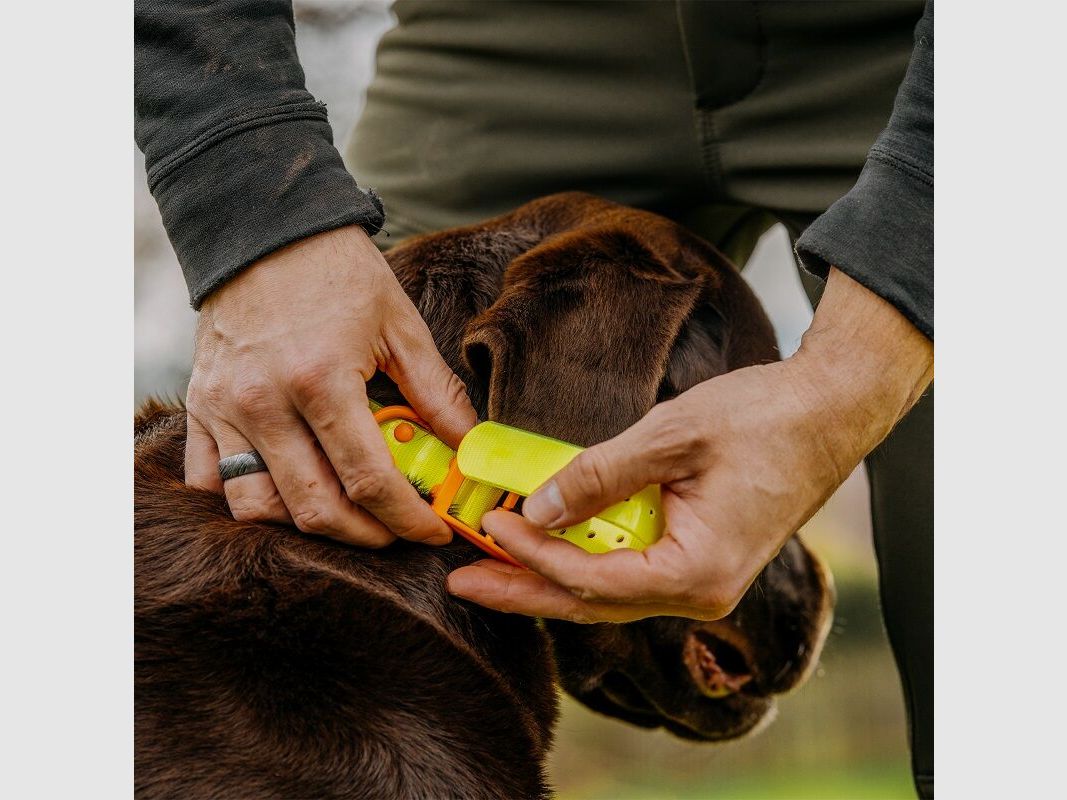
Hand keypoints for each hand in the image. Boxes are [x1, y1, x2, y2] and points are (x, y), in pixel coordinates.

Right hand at [184, 225, 477, 546]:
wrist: (264, 227)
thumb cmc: (337, 272)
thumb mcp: (400, 324)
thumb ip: (435, 391)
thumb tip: (469, 447)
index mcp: (322, 379)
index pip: (368, 480)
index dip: (407, 520)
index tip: (432, 533)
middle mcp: (265, 402)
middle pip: (314, 509)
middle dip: (365, 536)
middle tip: (395, 531)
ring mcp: (224, 408)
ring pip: (257, 508)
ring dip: (306, 526)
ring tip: (346, 514)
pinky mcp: (200, 406)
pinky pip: (210, 480)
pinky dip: (247, 499)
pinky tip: (286, 492)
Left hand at [447, 269, 932, 621]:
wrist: (829, 410)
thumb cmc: (763, 419)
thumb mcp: (672, 437)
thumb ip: (602, 474)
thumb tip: (539, 505)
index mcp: (698, 571)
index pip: (594, 580)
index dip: (534, 555)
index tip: (490, 524)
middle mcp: (699, 591)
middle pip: (593, 604)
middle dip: (524, 592)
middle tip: (463, 584)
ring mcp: (701, 579)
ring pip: (607, 592)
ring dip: (548, 578)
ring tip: (490, 566)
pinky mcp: (698, 557)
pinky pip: (628, 570)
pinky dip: (583, 559)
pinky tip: (548, 545)